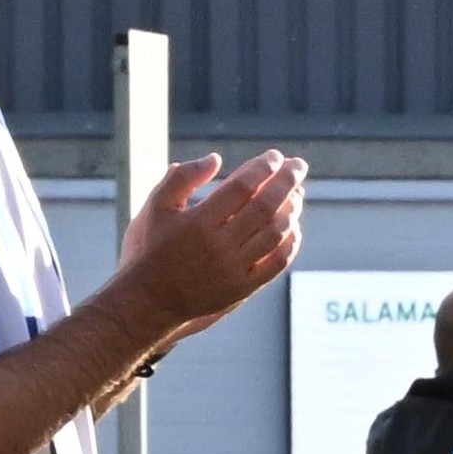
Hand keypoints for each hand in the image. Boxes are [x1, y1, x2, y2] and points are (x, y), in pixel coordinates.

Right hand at [99, 148, 305, 337]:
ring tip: (297, 193)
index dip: (262, 168)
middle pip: (264, 206)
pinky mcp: (243, 288)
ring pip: (275, 233)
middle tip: (299, 165)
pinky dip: (291, 242)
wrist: (154, 297)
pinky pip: (277, 262)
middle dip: (287, 181)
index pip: (242, 186)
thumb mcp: (158, 206)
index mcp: (199, 221)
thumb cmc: (157, 245)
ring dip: (291, 209)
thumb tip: (215, 157)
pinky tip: (294, 227)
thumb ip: (183, 178)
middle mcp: (219, 244)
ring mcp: (234, 268)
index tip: (274, 156)